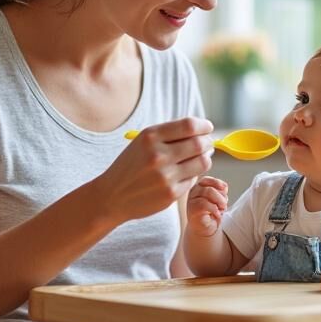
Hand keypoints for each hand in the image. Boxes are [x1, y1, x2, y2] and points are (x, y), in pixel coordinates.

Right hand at [98, 117, 213, 221]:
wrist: (112, 195)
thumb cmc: (131, 166)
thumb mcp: (143, 143)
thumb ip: (170, 135)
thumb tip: (203, 132)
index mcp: (150, 137)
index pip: (189, 126)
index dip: (204, 126)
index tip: (207, 128)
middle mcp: (158, 155)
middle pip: (199, 144)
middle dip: (208, 142)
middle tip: (208, 143)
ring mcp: (166, 176)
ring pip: (202, 162)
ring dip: (205, 158)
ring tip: (199, 158)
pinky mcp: (171, 194)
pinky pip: (194, 179)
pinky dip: (193, 174)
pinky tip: (184, 174)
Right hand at [187, 176, 229, 236]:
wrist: (204, 229)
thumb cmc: (211, 213)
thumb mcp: (218, 200)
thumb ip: (220, 191)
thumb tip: (224, 187)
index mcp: (199, 187)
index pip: (206, 180)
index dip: (217, 182)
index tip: (225, 188)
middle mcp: (193, 192)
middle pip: (209, 187)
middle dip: (221, 196)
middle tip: (224, 205)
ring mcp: (191, 201)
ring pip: (207, 192)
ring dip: (219, 201)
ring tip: (222, 209)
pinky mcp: (192, 210)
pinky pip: (204, 204)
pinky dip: (214, 209)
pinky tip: (217, 214)